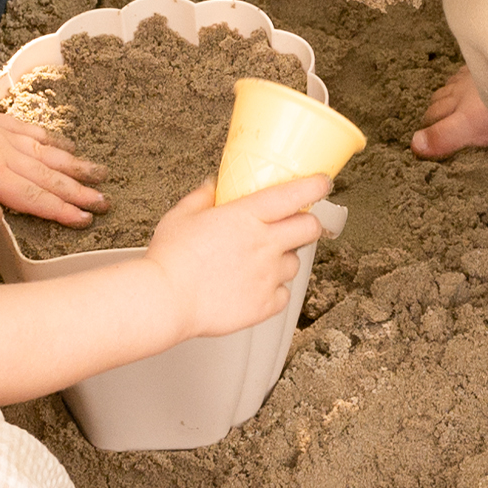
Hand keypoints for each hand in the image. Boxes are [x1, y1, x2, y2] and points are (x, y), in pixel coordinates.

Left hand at [0, 76, 103, 228]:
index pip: (35, 196)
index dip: (62, 210)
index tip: (87, 219)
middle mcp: (4, 154)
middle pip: (49, 176)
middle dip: (78, 190)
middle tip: (105, 201)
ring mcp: (1, 135)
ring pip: (46, 152)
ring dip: (74, 164)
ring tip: (98, 171)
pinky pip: (30, 129)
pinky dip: (51, 137)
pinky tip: (65, 141)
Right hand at [146, 174, 327, 338]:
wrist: (165, 301)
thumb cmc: (171, 260)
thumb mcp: (181, 216)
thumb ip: (202, 197)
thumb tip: (212, 186)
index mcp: (247, 216)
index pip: (296, 194)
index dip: (316, 186)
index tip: (321, 183)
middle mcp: (265, 244)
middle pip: (310, 228)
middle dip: (308, 223)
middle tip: (296, 225)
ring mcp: (269, 276)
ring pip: (296, 262)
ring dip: (285, 258)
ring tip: (260, 262)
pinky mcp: (266, 304)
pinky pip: (283, 294)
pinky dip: (274, 290)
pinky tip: (254, 287)